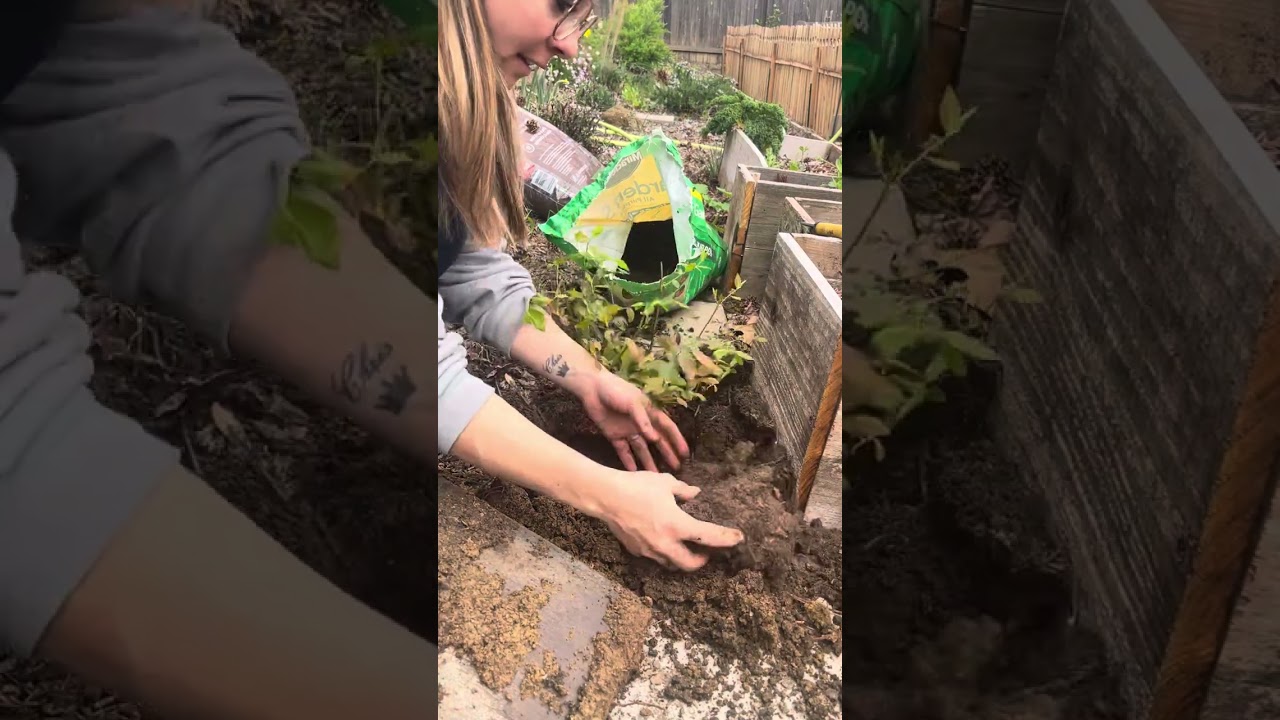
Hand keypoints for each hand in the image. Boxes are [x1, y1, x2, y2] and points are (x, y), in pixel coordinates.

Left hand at [577, 371, 689, 471]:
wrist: (592, 389)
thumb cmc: (616, 390)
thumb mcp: (633, 402)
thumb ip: (643, 419)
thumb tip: (654, 438)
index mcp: (650, 412)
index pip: (667, 428)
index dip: (677, 440)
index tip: (685, 453)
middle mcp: (641, 423)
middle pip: (657, 441)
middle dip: (667, 453)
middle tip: (676, 468)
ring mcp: (628, 430)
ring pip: (642, 449)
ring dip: (649, 461)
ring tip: (656, 475)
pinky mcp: (614, 435)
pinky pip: (624, 451)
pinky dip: (628, 461)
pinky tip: (634, 473)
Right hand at [593, 470, 742, 570]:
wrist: (605, 496)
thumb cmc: (636, 486)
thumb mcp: (664, 483)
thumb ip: (683, 490)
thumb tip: (695, 493)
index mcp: (677, 525)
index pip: (709, 537)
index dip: (727, 539)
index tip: (738, 538)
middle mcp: (666, 543)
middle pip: (691, 564)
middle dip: (702, 560)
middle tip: (706, 551)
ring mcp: (650, 550)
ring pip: (672, 564)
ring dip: (681, 558)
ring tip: (683, 546)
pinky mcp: (636, 550)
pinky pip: (655, 556)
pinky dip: (662, 552)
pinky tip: (660, 539)